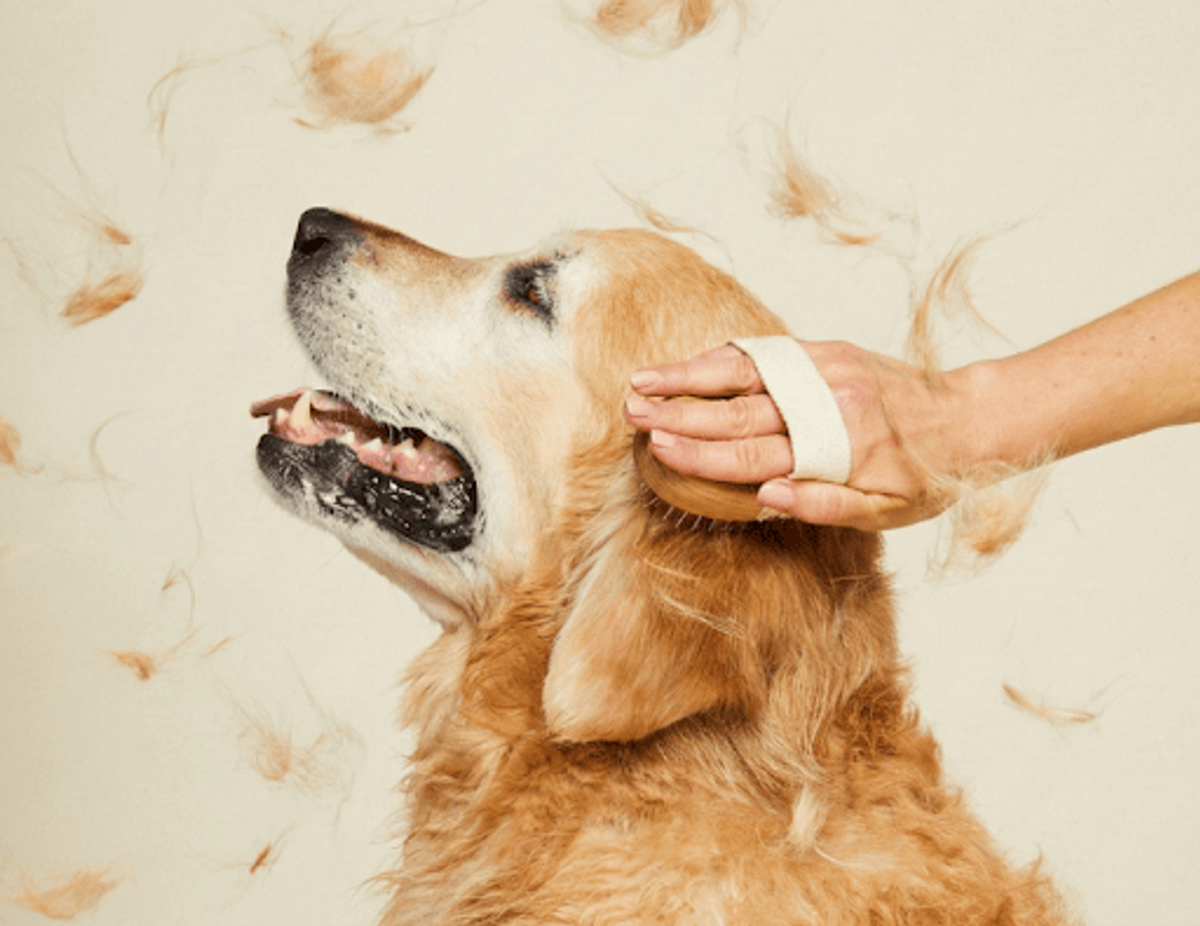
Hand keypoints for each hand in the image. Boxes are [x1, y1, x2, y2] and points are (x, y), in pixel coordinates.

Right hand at [625, 341, 969, 530]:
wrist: (973, 418)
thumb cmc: (928, 476)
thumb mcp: (889, 512)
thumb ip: (826, 506)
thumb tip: (767, 498)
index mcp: (833, 449)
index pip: (751, 453)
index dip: (700, 451)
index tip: (657, 447)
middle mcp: (824, 403)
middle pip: (736, 410)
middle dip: (678, 412)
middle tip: (632, 411)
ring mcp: (824, 371)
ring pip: (744, 373)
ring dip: (689, 377)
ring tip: (643, 381)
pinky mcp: (828, 351)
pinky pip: (766, 353)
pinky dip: (724, 358)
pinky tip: (690, 363)